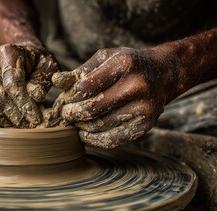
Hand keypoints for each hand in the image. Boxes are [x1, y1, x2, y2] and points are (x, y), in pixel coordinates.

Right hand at [0, 43, 58, 127]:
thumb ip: (42, 79)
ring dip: (12, 120)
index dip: (24, 103)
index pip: (12, 84)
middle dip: (18, 115)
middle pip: (0, 97)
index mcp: (7, 53)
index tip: (37, 118)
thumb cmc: (38, 60)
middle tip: (33, 126)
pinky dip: (5, 120)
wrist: (23, 54)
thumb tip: (37, 97)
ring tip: (28, 125)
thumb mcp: (47, 64)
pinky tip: (19, 122)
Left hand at [46, 47, 176, 147]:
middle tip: (65, 114)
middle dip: (72, 114)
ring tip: (75, 122)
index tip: (66, 99)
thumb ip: (79, 72)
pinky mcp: (147, 124)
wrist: (164, 74)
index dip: (70, 97)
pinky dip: (94, 140)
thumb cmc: (127, 65)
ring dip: (81, 127)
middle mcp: (136, 85)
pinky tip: (85, 133)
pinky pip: (114, 139)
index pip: (85, 88)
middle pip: (92, 109)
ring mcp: (143, 107)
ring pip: (100, 125)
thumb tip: (56, 81)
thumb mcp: (104, 59)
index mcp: (123, 64)